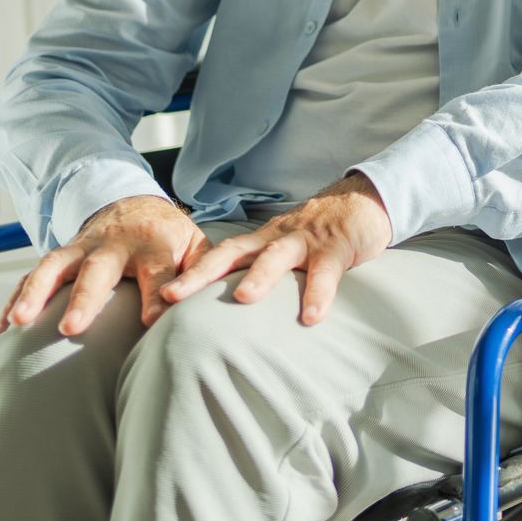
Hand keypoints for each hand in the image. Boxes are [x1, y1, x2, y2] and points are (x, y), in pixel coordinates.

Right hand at [0, 194, 206, 335]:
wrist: (135, 206)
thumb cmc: (170, 239)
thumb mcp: (194, 246)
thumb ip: (202, 272)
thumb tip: (206, 303)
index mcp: (153, 244)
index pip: (157, 272)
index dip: (156, 296)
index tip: (151, 321)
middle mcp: (114, 245)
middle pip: (97, 269)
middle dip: (84, 298)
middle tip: (72, 328)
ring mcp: (81, 248)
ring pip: (53, 266)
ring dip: (35, 293)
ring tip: (18, 323)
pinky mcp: (59, 257)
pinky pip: (30, 278)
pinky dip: (13, 301)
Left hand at [157, 174, 393, 325]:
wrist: (361, 203)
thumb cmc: (318, 236)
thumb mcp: (283, 251)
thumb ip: (261, 274)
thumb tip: (229, 315)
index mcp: (259, 241)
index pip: (217, 256)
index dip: (188, 274)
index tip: (160, 297)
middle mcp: (275, 239)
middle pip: (232, 253)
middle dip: (201, 274)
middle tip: (173, 296)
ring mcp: (305, 242)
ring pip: (277, 257)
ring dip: (260, 276)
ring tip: (245, 299)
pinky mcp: (336, 248)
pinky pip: (326, 273)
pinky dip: (319, 294)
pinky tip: (311, 317)